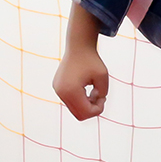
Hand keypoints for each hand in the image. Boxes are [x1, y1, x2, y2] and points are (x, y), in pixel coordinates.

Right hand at [53, 3, 108, 119]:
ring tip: (93, 92)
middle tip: (99, 96)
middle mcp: (61, 92)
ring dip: (86, 105)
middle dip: (92, 109)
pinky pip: (69, 102)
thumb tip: (95, 107)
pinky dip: (79, 100)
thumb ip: (102, 94)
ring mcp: (57, 90)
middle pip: (79, 115)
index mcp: (71, 90)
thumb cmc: (92, 60)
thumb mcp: (103, 77)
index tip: (103, 96)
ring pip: (74, 110)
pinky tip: (85, 89)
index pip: (86, 112)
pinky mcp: (57, 88)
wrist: (78, 46)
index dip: (98, 108)